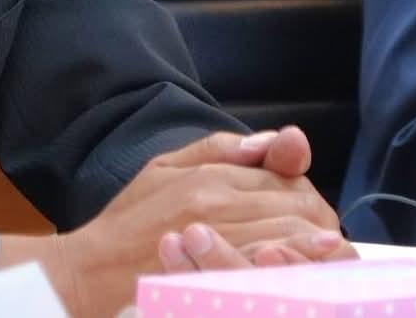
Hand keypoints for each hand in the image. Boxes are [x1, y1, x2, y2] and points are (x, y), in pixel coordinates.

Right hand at [13, 127, 349, 317]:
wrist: (89, 270)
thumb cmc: (127, 221)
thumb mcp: (164, 166)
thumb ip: (221, 149)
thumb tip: (274, 139)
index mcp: (208, 176)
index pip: (283, 175)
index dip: (305, 190)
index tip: (310, 207)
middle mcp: (216, 204)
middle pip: (297, 206)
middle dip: (318, 219)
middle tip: (324, 235)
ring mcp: (217, 243)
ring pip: (293, 237)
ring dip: (316, 246)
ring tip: (327, 253)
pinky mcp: (213, 276)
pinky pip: (271, 271)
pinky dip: (296, 270)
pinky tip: (307, 274)